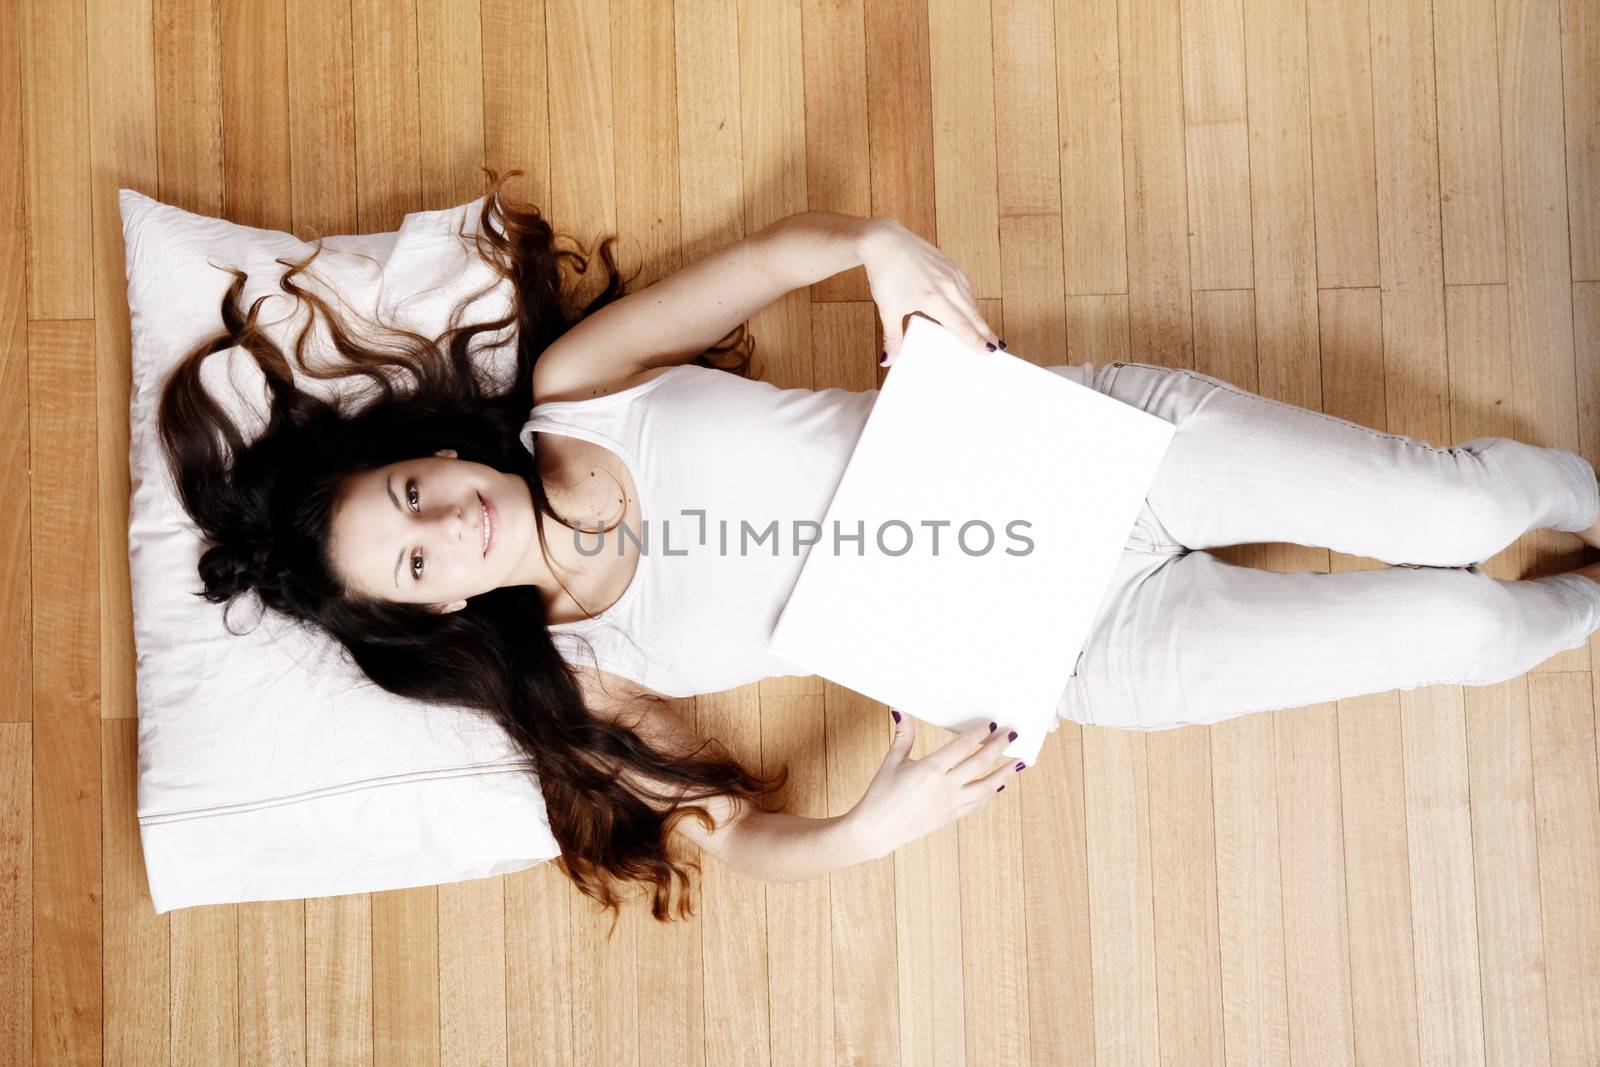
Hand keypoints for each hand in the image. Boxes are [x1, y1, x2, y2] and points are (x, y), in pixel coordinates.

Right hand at [846, 713, 1025, 859]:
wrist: (875, 831)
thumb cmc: (880, 795)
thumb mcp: (892, 761)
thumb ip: (904, 735)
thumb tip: (902, 711)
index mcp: (929, 769)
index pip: (961, 747)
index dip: (979, 734)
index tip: (991, 724)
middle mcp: (944, 787)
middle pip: (979, 763)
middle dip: (998, 747)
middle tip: (1012, 734)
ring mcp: (950, 804)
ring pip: (986, 787)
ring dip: (1005, 773)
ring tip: (1019, 762)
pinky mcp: (950, 816)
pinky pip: (977, 803)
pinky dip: (991, 792)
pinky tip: (1000, 785)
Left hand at [861, 218, 1002, 366]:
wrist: (883, 241)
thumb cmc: (885, 273)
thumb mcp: (887, 309)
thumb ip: (892, 337)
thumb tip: (887, 361)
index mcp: (933, 299)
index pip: (961, 326)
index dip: (976, 340)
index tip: (989, 351)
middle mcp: (947, 286)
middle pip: (972, 315)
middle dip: (985, 332)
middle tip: (998, 348)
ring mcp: (950, 273)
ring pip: (970, 300)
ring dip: (979, 317)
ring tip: (987, 331)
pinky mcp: (949, 264)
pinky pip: (966, 286)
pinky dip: (971, 300)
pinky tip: (971, 307)